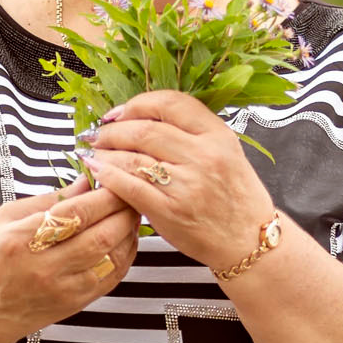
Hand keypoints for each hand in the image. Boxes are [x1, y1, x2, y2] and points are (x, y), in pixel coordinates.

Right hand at [0, 183, 140, 342]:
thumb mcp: (5, 218)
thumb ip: (49, 199)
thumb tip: (87, 180)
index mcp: (22, 239)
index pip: (78, 212)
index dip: (106, 193)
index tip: (116, 177)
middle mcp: (44, 267)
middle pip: (103, 235)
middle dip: (125, 210)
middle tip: (131, 192)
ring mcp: (62, 289)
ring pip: (113, 257)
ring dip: (130, 231)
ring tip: (130, 212)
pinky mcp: (75, 304)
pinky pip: (112, 277)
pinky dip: (126, 254)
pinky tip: (125, 238)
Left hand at [82, 90, 274, 270]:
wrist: (248, 239)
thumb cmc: (235, 196)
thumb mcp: (227, 152)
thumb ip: (192, 133)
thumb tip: (143, 119)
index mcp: (218, 135)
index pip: (170, 103)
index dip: (137, 104)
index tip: (120, 112)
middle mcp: (204, 155)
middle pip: (144, 129)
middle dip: (113, 130)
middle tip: (99, 134)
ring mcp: (187, 184)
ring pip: (132, 157)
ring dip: (105, 152)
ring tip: (94, 152)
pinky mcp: (170, 211)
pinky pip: (129, 187)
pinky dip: (107, 176)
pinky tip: (98, 171)